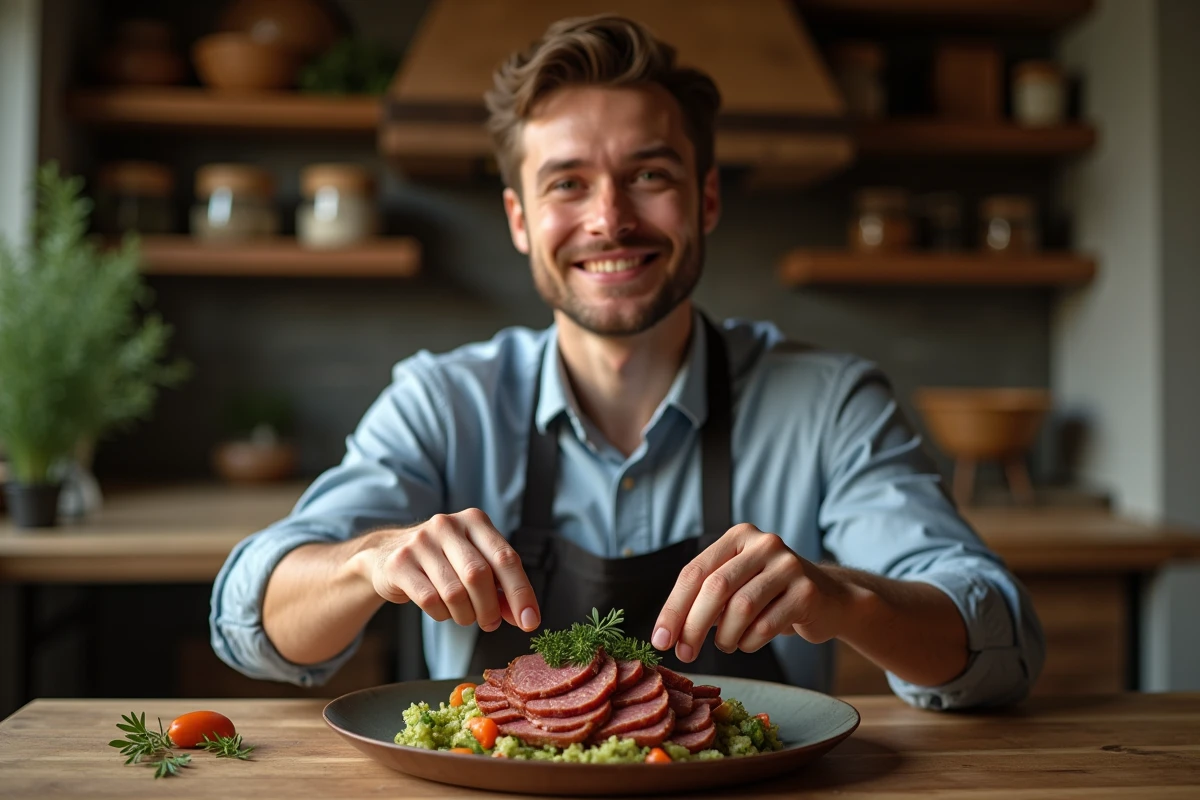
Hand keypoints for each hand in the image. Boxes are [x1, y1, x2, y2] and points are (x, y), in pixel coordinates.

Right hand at [361, 508, 540, 632]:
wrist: (386, 555)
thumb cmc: (442, 563)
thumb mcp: (473, 565)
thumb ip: (500, 587)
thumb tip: (524, 617)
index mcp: (474, 521)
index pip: (506, 558)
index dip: (521, 593)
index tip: (531, 622)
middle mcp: (448, 525)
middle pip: (480, 576)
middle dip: (490, 609)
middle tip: (490, 623)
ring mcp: (421, 542)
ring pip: (455, 592)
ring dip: (466, 615)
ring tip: (465, 616)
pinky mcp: (399, 563)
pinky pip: (430, 600)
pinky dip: (442, 614)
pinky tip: (441, 610)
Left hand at [651, 523, 852, 661]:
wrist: (831, 599)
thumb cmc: (770, 596)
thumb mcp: (737, 585)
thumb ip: (705, 598)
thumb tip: (668, 633)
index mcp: (738, 536)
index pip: (695, 572)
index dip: (674, 608)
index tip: (660, 640)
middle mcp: (764, 544)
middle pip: (715, 588)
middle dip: (693, 626)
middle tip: (684, 653)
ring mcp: (788, 565)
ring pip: (741, 608)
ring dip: (725, 636)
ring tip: (726, 643)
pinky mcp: (807, 592)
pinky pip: (766, 625)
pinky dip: (750, 642)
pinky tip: (750, 642)